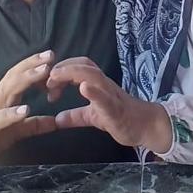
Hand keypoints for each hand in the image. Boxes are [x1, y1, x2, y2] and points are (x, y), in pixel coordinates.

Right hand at [0, 51, 58, 177]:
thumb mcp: (14, 133)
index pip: (18, 77)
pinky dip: (11, 113)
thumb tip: (54, 121)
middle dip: (32, 64)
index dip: (33, 66)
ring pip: (7, 92)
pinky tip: (25, 109)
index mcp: (4, 102)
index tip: (52, 56)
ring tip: (43, 72)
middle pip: (13, 78)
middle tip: (50, 54)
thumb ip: (33, 126)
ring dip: (26, 80)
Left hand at [47, 58, 171, 153]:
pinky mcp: (116, 110)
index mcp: (98, 84)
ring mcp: (110, 95)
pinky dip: (94, 92)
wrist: (146, 127)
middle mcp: (104, 85)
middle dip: (63, 68)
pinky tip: (83, 88)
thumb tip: (56, 120)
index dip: (61, 69)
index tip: (46, 84)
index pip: (78, 66)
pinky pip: (105, 98)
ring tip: (56, 77)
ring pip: (93, 76)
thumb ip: (75, 116)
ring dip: (72, 73)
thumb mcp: (92, 117)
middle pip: (84, 65)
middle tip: (46, 82)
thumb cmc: (121, 118)